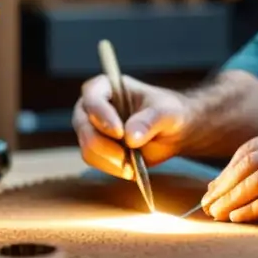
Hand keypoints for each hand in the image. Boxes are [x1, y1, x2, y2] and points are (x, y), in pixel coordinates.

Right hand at [72, 75, 195, 179]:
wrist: (174, 132)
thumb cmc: (169, 112)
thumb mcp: (166, 113)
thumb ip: (149, 121)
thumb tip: (131, 138)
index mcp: (108, 86)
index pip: (92, 96)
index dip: (101, 114)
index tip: (119, 133)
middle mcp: (94, 106)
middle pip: (84, 125)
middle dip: (103, 145)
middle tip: (124, 157)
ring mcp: (93, 129)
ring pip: (87, 147)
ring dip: (108, 160)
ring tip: (132, 167)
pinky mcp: (97, 148)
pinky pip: (95, 161)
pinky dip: (112, 168)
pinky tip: (131, 170)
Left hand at [200, 117, 257, 222]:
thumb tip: (254, 176)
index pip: (251, 147)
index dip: (228, 169)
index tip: (215, 188)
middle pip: (249, 161)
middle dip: (224, 185)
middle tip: (208, 204)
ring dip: (233, 198)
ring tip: (219, 214)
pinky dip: (254, 208)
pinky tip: (242, 218)